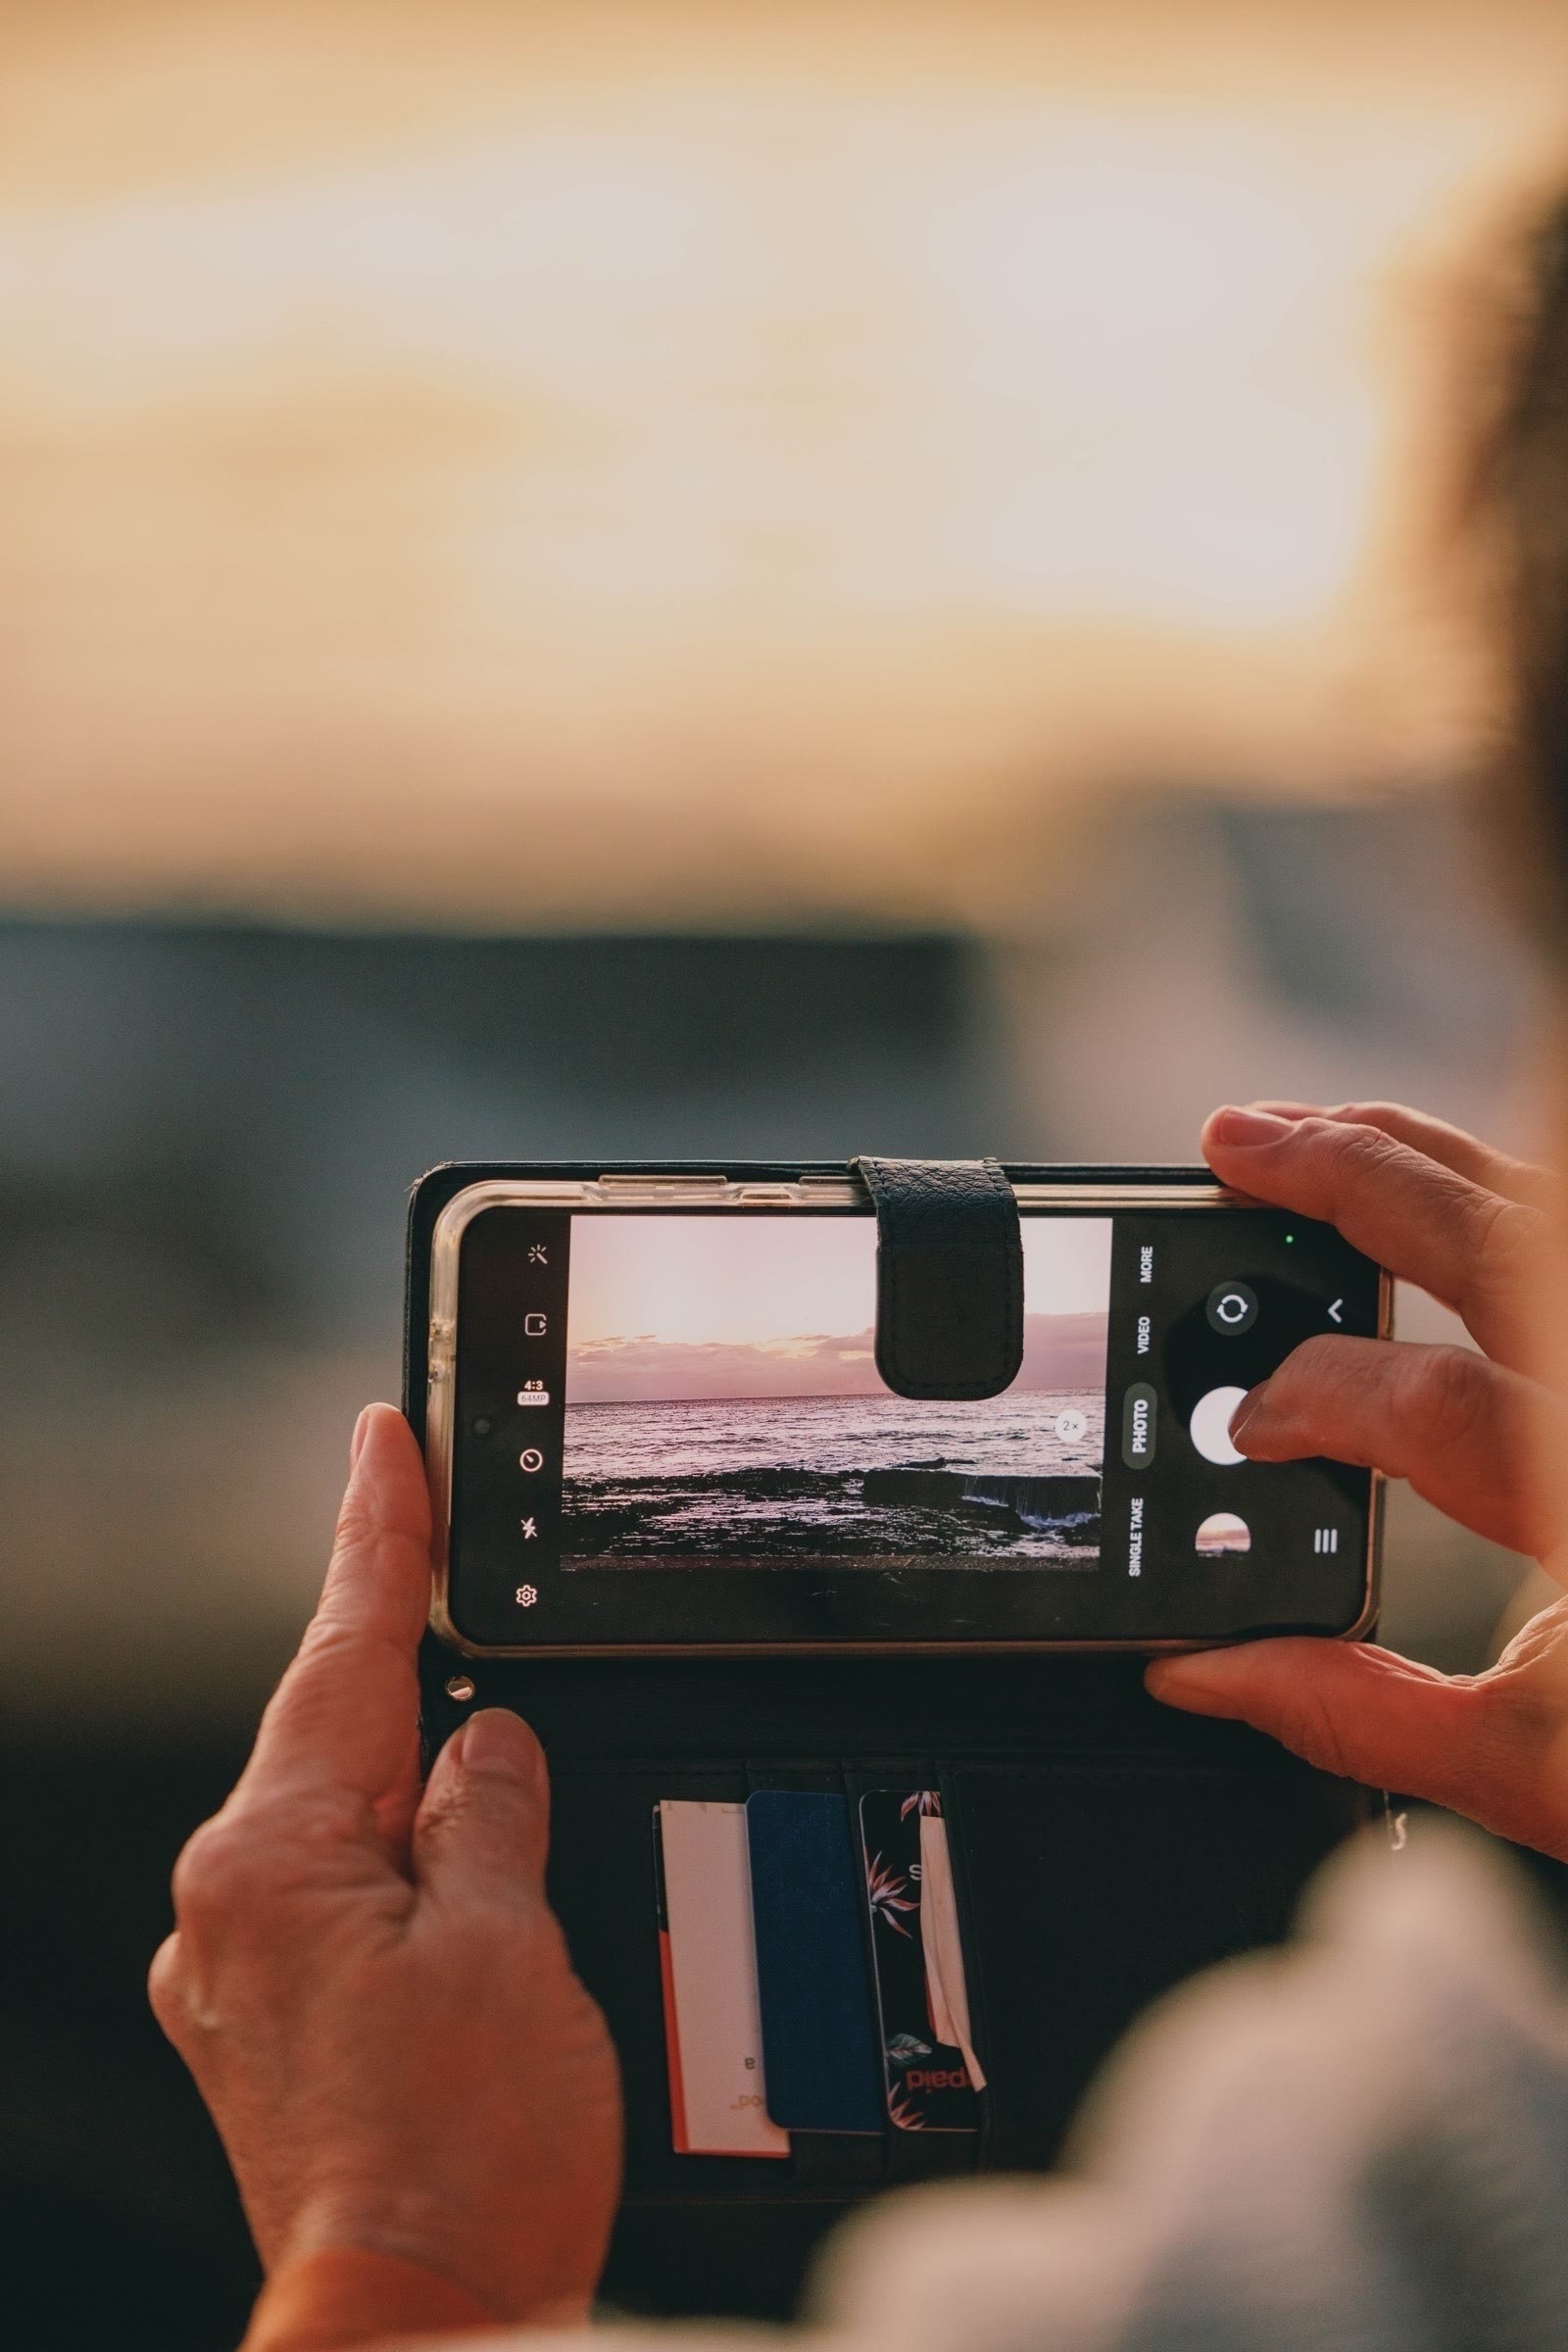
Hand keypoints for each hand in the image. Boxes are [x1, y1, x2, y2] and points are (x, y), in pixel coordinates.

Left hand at [149, 1404, 621, 2322]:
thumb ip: (492, 1811)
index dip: (375, 1532)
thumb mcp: (514, 1949)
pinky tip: (470, 1893)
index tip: (385, 1435)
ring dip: (421, 1789)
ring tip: (511, 1818)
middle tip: (484, 1603)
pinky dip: (408, 1868)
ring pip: (347, 1823)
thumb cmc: (463, 2161)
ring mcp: (244, 1977)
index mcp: (273, 1862)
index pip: (340, 1651)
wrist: (421, 2321)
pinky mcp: (275, 2031)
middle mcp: (230, 1910)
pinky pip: (347, 1898)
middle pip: (336, 1737)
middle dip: (417, 1674)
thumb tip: (486, 1740)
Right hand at [1147, 1101, 1567, 1860]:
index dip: (1309, 1397)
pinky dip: (1499, 1190)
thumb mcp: (1538, 1770)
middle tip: (1234, 1144)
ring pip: (1549, 1203)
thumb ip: (1363, 1715)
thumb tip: (1210, 1672)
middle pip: (1494, 1240)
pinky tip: (1441, 1183)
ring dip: (1424, 1155)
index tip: (1250, 1425)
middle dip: (1347, 1177)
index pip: (1430, 1405)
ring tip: (1316, 1132)